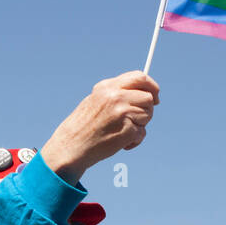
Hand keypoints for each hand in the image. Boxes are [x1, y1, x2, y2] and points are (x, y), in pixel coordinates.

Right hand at [39, 71, 159, 184]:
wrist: (71, 147)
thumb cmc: (83, 126)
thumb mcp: (96, 100)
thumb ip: (116, 93)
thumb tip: (141, 91)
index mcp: (108, 87)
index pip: (140, 77)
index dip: (151, 86)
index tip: (155, 96)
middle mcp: (116, 97)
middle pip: (148, 98)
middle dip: (147, 110)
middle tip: (136, 120)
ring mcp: (122, 113)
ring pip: (147, 115)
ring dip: (139, 126)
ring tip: (122, 132)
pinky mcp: (127, 130)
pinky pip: (142, 133)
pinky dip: (134, 141)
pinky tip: (120, 144)